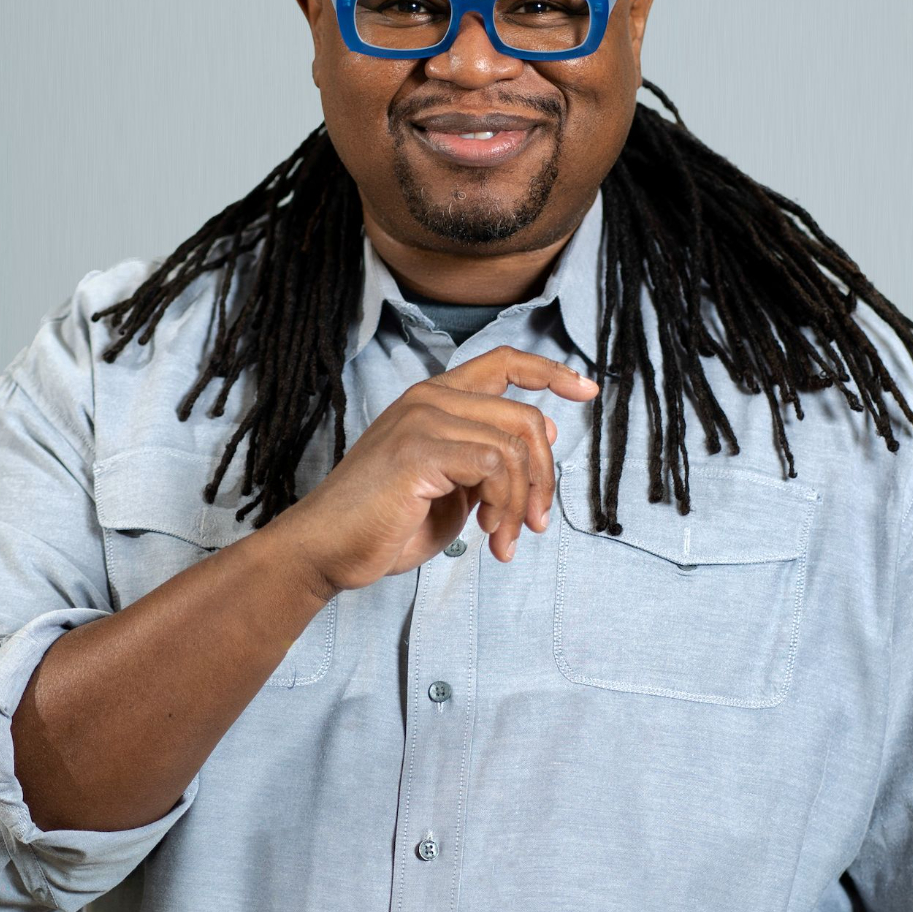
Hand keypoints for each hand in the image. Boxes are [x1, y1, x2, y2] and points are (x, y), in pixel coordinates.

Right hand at [271, 345, 598, 593]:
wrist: (326, 549)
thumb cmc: (383, 524)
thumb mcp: (453, 489)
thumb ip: (489, 461)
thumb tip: (544, 435)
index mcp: (434, 399)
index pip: (503, 361)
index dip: (550, 371)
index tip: (586, 389)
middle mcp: (429, 397)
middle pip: (525, 415)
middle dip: (543, 476)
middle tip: (535, 524)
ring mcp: (423, 417)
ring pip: (515, 445)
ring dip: (521, 503)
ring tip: (503, 539)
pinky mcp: (420, 447)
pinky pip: (495, 466)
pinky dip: (503, 505)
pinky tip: (486, 534)